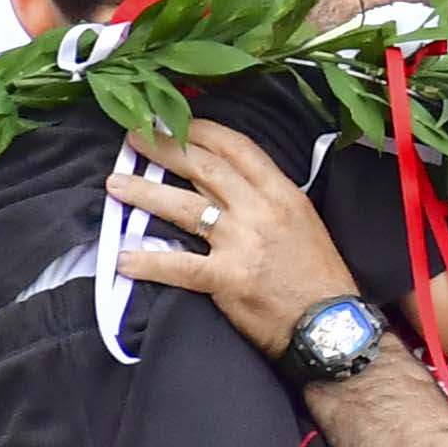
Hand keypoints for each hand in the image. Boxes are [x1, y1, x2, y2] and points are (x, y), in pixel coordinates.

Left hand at [106, 121, 368, 358]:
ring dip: (145, 192)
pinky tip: (122, 258)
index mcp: (283, 193)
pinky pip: (179, 265)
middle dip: (165, 148)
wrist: (332, 324)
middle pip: (205, 168)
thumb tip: (228, 186)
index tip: (174, 122)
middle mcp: (261, 211)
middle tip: (135, 138)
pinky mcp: (227, 278)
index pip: (237, 148)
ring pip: (185, 207)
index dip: (201, 131)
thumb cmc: (319, 276)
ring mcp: (243, 243)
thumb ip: (267, 201)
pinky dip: (148, 261)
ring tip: (115, 184)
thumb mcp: (303, 222)